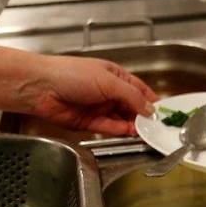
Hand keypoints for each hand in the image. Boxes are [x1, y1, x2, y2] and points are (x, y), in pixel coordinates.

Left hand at [21, 55, 158, 135]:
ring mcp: (98, 107)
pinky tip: (128, 132)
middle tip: (156, 126)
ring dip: (132, 125)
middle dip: (143, 116)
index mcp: (115, 76)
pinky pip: (108, 127)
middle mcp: (108, 92)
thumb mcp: (109, 82)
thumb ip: (131, 96)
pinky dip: (119, 130)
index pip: (139, 89)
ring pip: (121, 119)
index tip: (163, 112)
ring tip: (144, 131)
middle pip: (132, 106)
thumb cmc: (71, 74)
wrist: (41, 88)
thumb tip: (149, 109)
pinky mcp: (89, 122)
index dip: (151, 100)